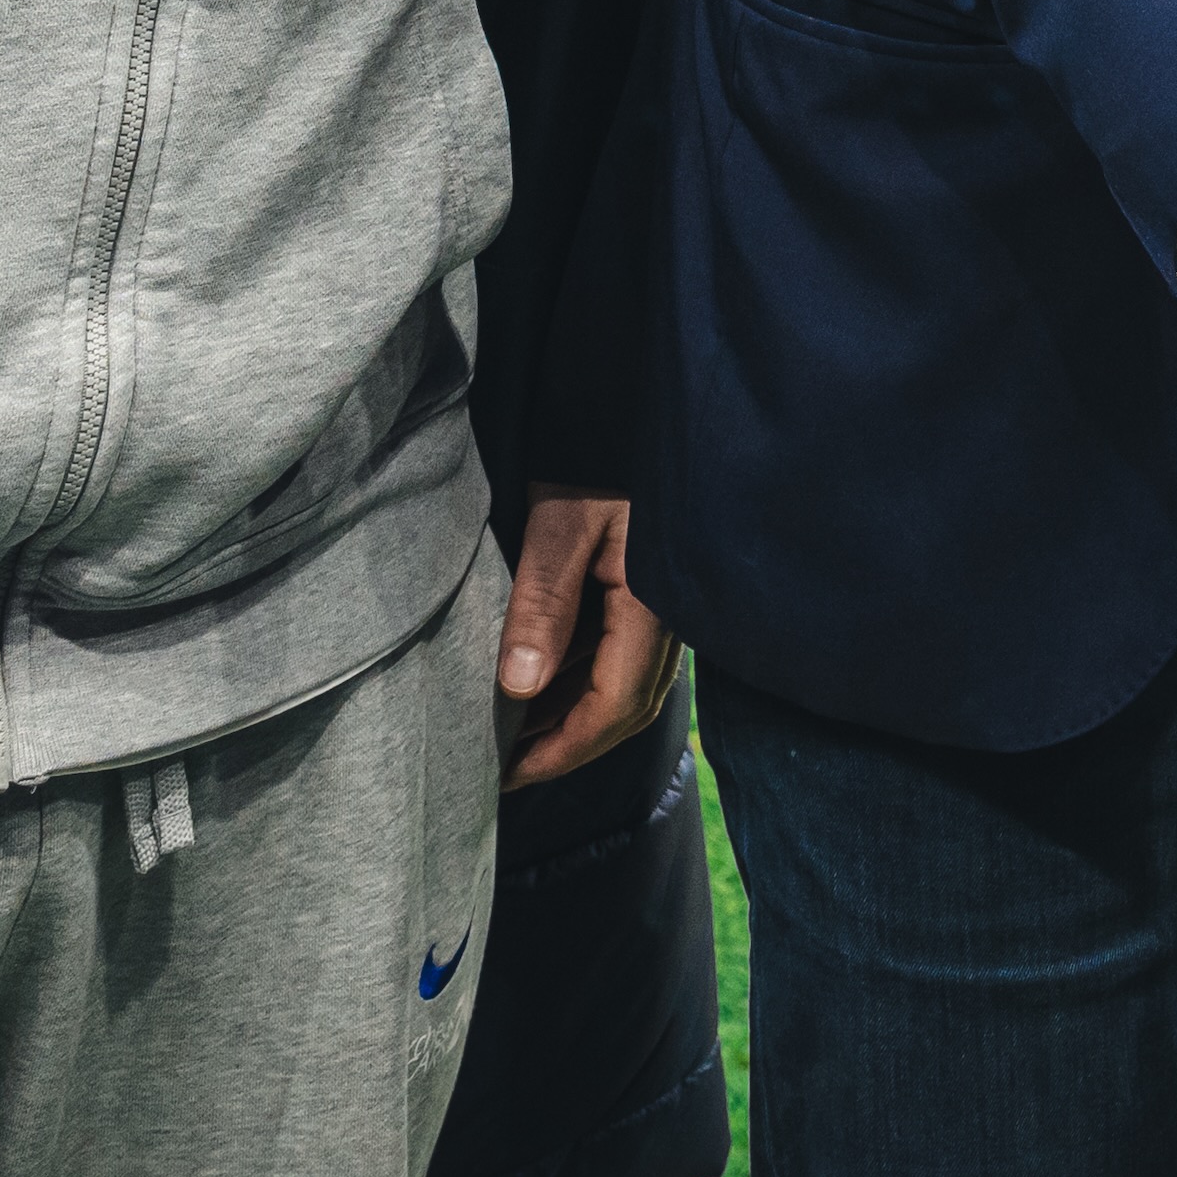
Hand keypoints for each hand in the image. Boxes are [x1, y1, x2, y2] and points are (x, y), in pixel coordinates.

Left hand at [500, 485, 674, 788]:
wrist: (631, 402)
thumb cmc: (599, 456)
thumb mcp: (561, 524)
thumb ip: (544, 604)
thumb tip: (521, 688)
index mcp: (654, 605)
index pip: (615, 705)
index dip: (563, 749)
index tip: (509, 775)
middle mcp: (668, 615)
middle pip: (626, 707)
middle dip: (568, 744)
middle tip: (507, 770)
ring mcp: (663, 603)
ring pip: (624, 684)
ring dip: (572, 715)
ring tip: (512, 735)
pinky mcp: (648, 587)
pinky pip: (619, 653)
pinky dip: (579, 680)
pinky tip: (538, 684)